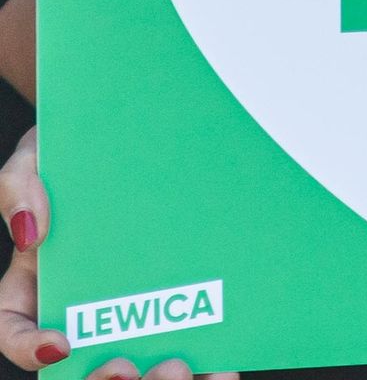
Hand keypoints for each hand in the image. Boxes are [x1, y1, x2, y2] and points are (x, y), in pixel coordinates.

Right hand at [0, 131, 225, 375]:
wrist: (136, 133)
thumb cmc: (73, 153)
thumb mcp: (36, 159)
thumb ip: (20, 188)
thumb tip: (31, 230)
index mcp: (31, 286)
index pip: (14, 330)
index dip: (30, 347)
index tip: (62, 343)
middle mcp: (79, 308)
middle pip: (82, 365)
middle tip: (130, 368)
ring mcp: (132, 310)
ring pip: (138, 367)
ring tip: (181, 369)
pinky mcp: (179, 306)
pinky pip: (188, 347)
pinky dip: (206, 370)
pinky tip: (223, 370)